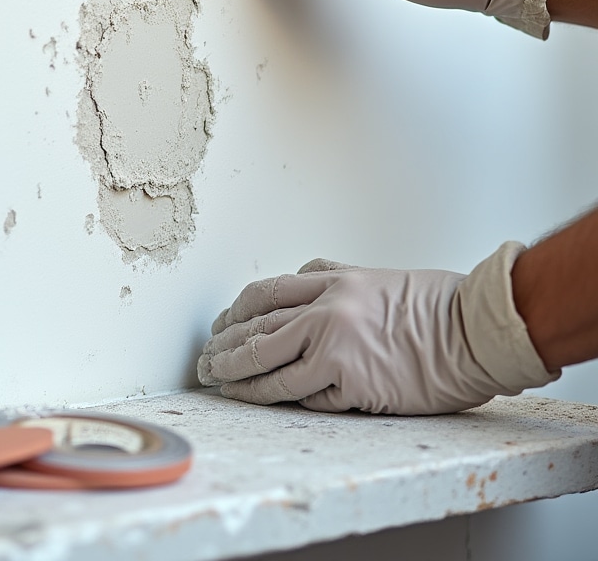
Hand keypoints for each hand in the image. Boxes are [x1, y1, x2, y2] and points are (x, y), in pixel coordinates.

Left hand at [198, 243, 558, 414]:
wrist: (474, 331)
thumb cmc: (433, 305)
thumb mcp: (372, 276)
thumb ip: (329, 278)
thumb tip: (293, 292)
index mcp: (330, 280)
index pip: (263, 294)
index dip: (234, 314)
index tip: (220, 328)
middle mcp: (326, 309)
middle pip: (255, 331)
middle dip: (223, 349)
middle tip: (206, 363)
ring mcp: (336, 347)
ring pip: (268, 367)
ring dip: (238, 380)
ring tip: (219, 385)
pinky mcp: (351, 383)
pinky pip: (305, 395)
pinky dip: (284, 399)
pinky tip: (265, 402)